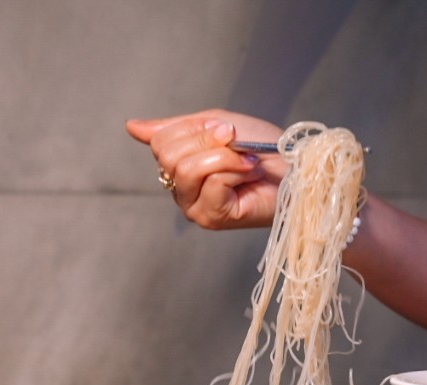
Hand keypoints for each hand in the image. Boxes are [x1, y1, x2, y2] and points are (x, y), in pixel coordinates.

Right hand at [126, 109, 284, 229]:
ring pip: (187, 169)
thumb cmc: (262, 148)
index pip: (160, 142)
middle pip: (169, 156)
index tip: (226, 130)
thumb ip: (175, 127)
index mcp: (178, 166)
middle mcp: (181, 190)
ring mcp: (194, 207)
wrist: (296, 167)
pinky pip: (211, 183)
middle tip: (236, 144)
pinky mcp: (212, 218)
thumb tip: (130, 126)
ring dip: (224, 157)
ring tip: (246, 162)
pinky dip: (234, 172)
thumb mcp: (215, 124)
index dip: (194, 129)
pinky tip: (249, 177)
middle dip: (208, 141)